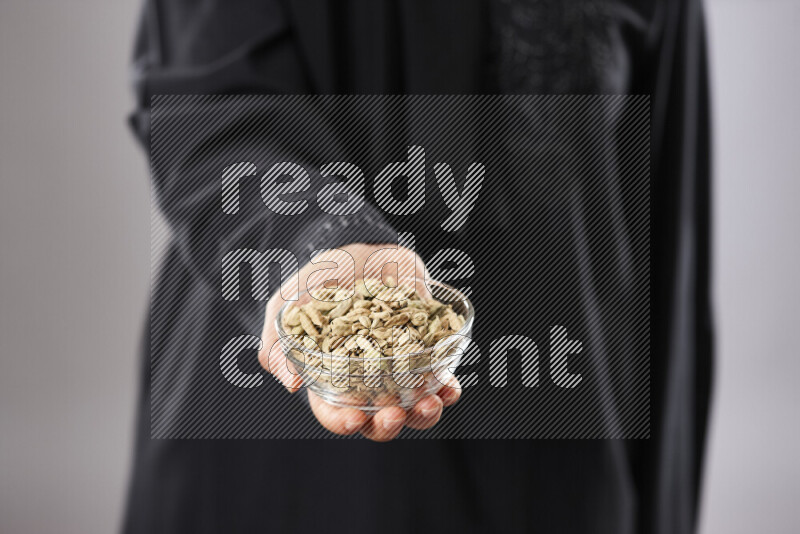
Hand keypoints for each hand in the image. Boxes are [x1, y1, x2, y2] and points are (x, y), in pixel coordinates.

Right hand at [258, 243, 460, 440]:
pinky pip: (439, 378)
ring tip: (429, 404)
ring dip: (424, 414)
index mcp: (332, 375)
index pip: (334, 412)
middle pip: (376, 418)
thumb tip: (290, 383)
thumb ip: (281, 341)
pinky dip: (447, 388)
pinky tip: (450, 388)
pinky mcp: (425, 349)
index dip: (342, 421)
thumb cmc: (321, 276)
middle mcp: (367, 379)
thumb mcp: (292, 303)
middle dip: (386, 424)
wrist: (361, 245)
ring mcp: (399, 366)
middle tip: (392, 414)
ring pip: (413, 407)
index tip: (354, 419)